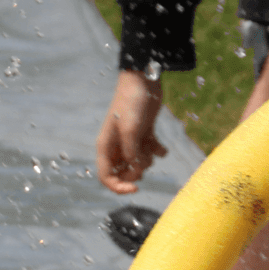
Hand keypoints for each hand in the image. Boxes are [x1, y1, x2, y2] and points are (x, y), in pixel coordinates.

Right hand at [95, 69, 166, 193]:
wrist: (144, 80)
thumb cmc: (132, 103)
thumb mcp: (131, 130)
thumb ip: (132, 153)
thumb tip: (136, 171)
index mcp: (106, 146)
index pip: (106, 176)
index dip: (118, 186)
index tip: (135, 188)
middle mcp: (116, 145)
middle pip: (123, 172)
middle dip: (135, 173)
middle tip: (145, 162)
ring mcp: (130, 140)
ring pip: (137, 163)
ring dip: (147, 161)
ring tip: (152, 149)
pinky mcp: (144, 134)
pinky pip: (150, 151)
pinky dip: (157, 152)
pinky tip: (162, 148)